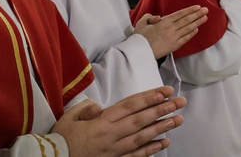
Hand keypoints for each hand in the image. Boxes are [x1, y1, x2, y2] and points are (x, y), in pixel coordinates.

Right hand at [53, 86, 185, 156]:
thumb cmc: (61, 138)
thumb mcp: (70, 117)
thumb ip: (87, 107)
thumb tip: (100, 106)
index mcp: (101, 121)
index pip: (130, 105)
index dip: (150, 97)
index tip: (166, 91)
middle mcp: (111, 135)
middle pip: (141, 120)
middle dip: (163, 109)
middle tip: (180, 102)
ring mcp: (114, 150)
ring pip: (143, 137)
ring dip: (162, 128)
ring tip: (178, 120)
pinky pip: (136, 156)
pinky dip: (152, 150)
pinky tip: (165, 143)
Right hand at [134, 6, 208, 58]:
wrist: (140, 52)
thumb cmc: (140, 37)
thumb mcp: (142, 22)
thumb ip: (150, 16)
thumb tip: (158, 17)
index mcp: (164, 22)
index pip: (180, 14)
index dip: (190, 10)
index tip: (198, 7)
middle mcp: (171, 28)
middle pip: (187, 20)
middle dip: (197, 14)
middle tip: (206, 10)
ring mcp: (173, 37)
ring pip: (188, 28)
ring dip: (197, 22)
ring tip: (205, 18)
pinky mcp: (174, 46)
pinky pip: (185, 39)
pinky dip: (191, 34)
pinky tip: (196, 29)